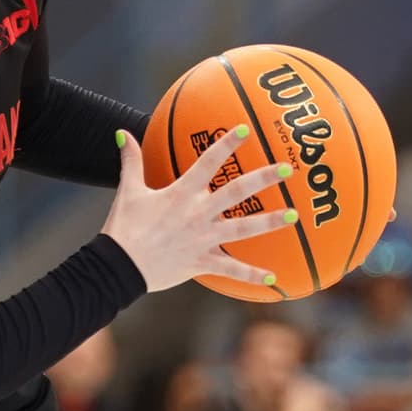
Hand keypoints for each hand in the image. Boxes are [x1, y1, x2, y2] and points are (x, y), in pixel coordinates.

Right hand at [102, 124, 296, 293]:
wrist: (118, 267)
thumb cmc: (123, 228)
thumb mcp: (128, 191)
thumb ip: (131, 161)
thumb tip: (122, 133)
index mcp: (180, 193)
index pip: (208, 163)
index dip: (226, 145)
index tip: (246, 130)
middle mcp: (197, 214)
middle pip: (236, 192)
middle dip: (263, 179)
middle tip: (287, 169)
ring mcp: (202, 239)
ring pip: (242, 229)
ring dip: (269, 222)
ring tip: (293, 216)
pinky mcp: (201, 262)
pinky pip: (231, 269)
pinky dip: (251, 276)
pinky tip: (274, 280)